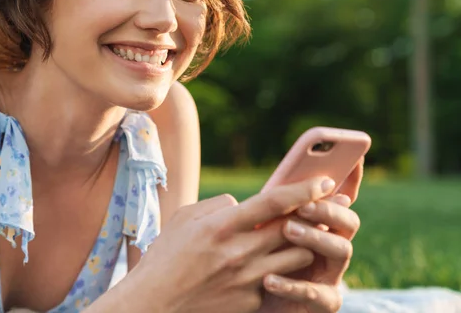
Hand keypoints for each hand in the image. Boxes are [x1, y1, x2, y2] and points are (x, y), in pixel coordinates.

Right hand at [126, 177, 338, 312]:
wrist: (153, 305)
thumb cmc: (165, 257)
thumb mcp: (184, 218)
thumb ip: (218, 206)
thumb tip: (244, 204)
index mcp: (221, 226)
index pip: (272, 202)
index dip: (303, 190)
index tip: (323, 181)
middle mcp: (239, 253)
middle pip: (294, 230)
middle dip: (315, 216)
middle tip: (328, 206)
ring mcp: (247, 280)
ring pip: (297, 258)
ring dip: (302, 244)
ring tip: (301, 236)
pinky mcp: (251, 303)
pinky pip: (279, 281)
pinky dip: (280, 271)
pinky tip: (274, 266)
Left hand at [259, 159, 363, 312]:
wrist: (239, 302)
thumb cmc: (249, 259)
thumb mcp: (256, 228)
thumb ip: (270, 209)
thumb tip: (274, 186)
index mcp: (319, 223)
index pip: (339, 198)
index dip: (350, 178)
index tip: (354, 157)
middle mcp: (331, 245)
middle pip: (348, 221)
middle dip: (329, 209)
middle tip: (304, 204)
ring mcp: (331, 274)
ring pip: (341, 251)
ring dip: (316, 237)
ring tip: (288, 229)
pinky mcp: (323, 302)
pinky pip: (317, 294)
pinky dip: (294, 285)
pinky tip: (269, 278)